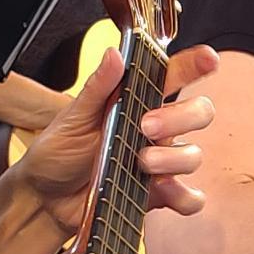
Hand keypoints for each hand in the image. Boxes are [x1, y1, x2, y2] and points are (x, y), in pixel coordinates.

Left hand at [16, 45, 219, 234]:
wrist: (46, 197)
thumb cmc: (60, 151)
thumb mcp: (73, 116)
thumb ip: (97, 88)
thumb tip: (114, 54)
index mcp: (136, 102)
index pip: (172, 77)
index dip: (194, 65)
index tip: (208, 59)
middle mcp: (155, 130)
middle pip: (197, 114)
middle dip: (181, 117)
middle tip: (147, 126)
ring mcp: (159, 163)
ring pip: (194, 156)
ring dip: (173, 158)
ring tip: (141, 162)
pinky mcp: (157, 195)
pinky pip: (190, 199)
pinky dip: (185, 197)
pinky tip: (162, 190)